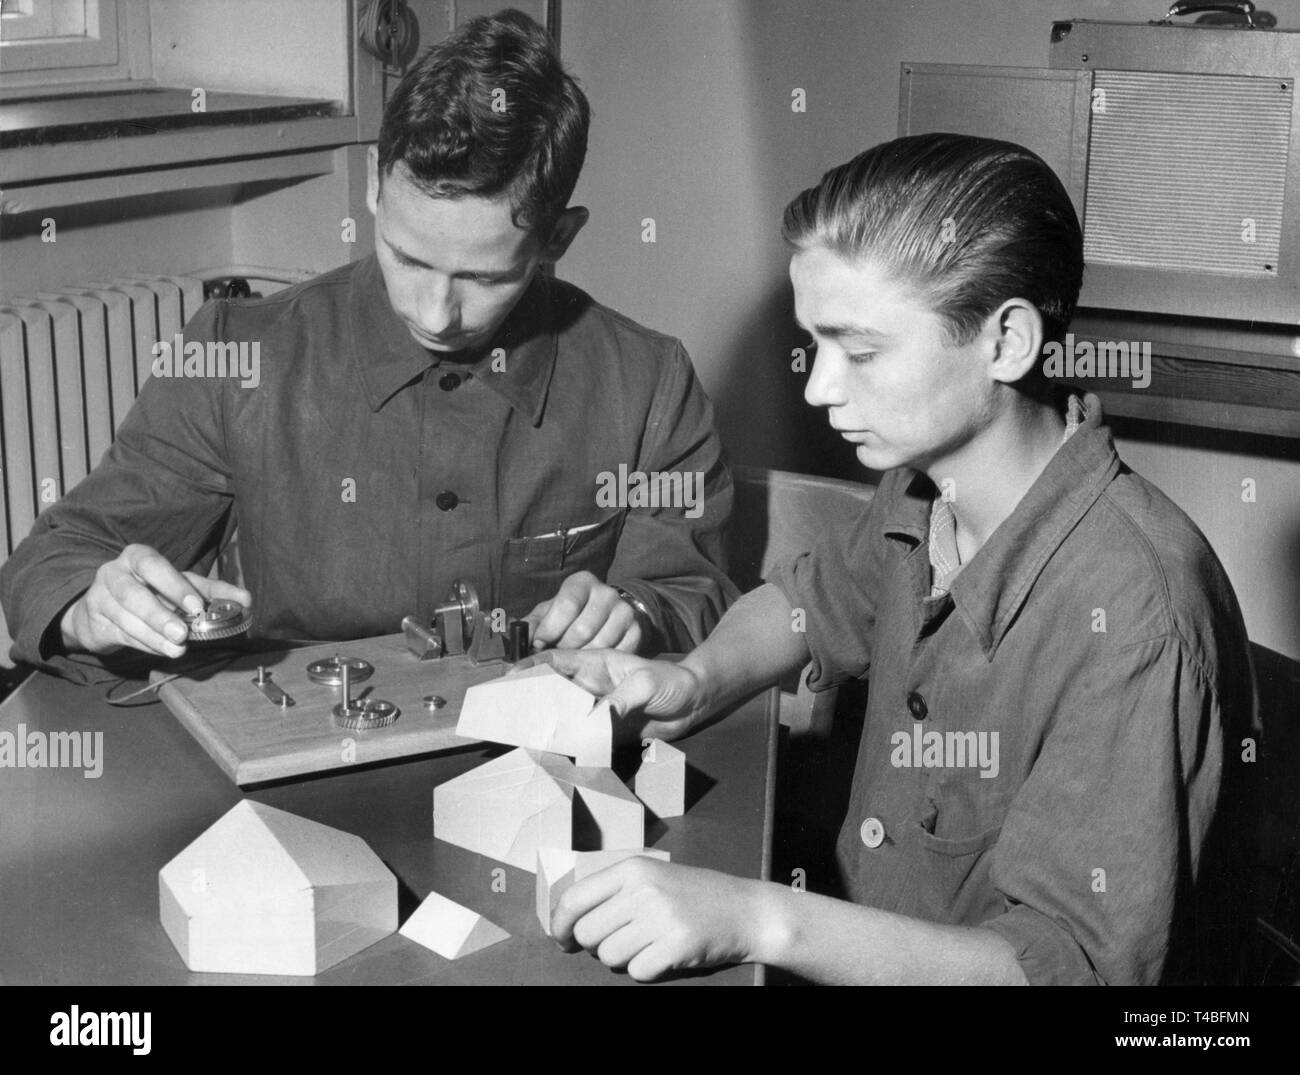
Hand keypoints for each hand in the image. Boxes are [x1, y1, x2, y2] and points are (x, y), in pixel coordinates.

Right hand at [60, 544, 251, 658]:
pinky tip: (163, 651)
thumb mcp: (179, 585)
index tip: (197, 605)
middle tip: (183, 634)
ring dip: (154, 636)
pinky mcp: (94, 623)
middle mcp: (113, 573)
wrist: (102, 609)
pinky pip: (121, 636)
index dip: (175, 585)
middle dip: (160, 615)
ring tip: (178, 649)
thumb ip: (211, 591)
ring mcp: (100, 598)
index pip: (154, 565)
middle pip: (133, 594)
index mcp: (137, 557)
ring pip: (126, 619)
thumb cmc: (151, 591)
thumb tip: (246, 600)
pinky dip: (145, 645)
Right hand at [511, 646, 704, 741]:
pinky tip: (551, 750)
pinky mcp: (606, 730)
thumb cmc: (672, 682)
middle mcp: (592, 685)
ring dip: (546, 722)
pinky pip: (581, 735)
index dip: (532, 666)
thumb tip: (594, 719)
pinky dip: (566, 742)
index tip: (510, 676)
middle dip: (530, 696)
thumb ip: (620, 700)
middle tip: (507, 711)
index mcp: (597, 663)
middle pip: (554, 689)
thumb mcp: (646, 684)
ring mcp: (597, 707)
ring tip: (522, 733)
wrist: (695, 703)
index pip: (558, 660)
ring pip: (564, 714)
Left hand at [524, 571, 641, 652]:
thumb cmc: (571, 616)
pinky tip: (593, 662)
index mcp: (581, 583)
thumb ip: (531, 624)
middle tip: (555, 658)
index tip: (539, 645)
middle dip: (564, 649)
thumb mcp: (549, 613)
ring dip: (582, 659)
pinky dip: (601, 663)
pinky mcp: (636, 630)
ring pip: (599, 645)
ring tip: (573, 661)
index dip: (550, 630)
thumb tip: (514, 635)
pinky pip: (616, 654)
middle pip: (582, 629)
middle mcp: (606, 593)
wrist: (609, 615)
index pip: (566, 606)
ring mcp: (624, 611)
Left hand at [551, 857, 778, 980]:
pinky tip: (664, 955)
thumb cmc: (694, 894)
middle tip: (619, 942)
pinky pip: (637, 972)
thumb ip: (614, 891)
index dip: (559, 924)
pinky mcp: (675, 946)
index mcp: (632, 869)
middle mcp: (643, 890)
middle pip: (588, 933)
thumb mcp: (653, 877)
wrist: (745, 910)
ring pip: (610, 956)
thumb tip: (568, 920)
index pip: (575, 898)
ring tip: (647, 945)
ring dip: (623, 958)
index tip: (561, 939)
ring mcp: (660, 918)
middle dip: (596, 946)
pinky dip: (647, 970)